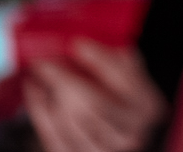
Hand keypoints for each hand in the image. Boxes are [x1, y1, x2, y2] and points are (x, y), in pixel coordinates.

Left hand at [22, 40, 166, 151]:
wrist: (119, 135)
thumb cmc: (123, 99)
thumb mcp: (132, 77)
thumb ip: (118, 60)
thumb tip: (87, 42)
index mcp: (148, 106)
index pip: (124, 79)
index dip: (100, 60)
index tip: (78, 44)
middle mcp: (131, 133)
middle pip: (93, 104)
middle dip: (64, 80)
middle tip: (44, 61)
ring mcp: (105, 150)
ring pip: (70, 121)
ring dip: (49, 94)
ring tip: (37, 74)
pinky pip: (53, 135)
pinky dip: (40, 110)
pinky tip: (35, 90)